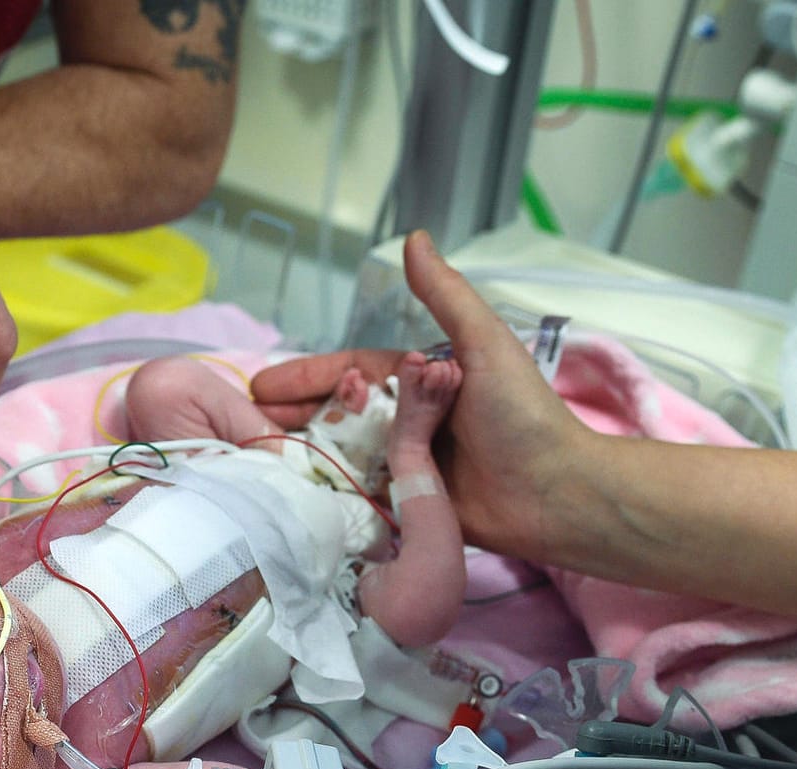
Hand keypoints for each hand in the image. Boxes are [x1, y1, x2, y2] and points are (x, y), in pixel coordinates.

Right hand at [251, 231, 597, 560]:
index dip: (306, 377)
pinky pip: (359, 493)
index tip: (262, 386)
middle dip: (290, 416)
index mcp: (423, 380)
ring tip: (256, 455)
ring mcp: (406, 463)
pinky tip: (289, 489)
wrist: (553, 490)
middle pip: (336, 415)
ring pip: (341, 453)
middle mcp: (409, 420)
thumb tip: (413, 238)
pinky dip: (327, 488)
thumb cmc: (523, 414)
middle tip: (243, 423)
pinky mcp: (408, 503)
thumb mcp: (483, 343)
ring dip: (300, 451)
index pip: (351, 374)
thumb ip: (445, 296)